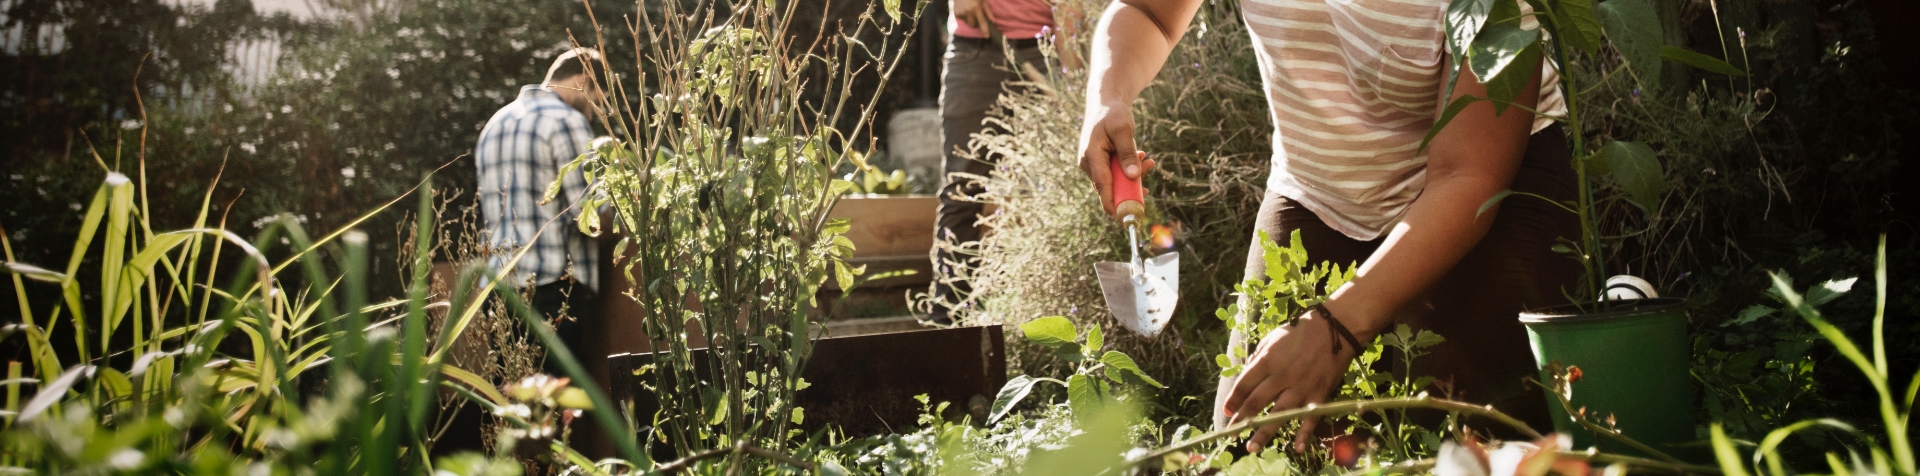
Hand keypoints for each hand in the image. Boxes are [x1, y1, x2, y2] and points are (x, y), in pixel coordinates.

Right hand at [952, 0, 994, 32]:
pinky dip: (964, 16)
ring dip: (969, 19)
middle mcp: (968, 12)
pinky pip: (962, 20)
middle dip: (975, 23)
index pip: (982, 22)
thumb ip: (988, 11)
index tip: (987, 36)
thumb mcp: (983, 1)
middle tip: (976, 16)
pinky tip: (964, 9)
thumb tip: (993, 22)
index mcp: (976, 8)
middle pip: (973, 25)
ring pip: (967, 23)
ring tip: (969, 10)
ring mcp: (961, 13)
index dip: (985, 30)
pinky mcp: (956, 13)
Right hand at [1076, 100, 1155, 217]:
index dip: (1112, 204)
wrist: (1105, 102)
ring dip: (1132, 177)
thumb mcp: (1123, 129)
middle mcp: (1089, 163)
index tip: (1124, 218)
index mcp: (1091, 156)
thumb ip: (1127, 153)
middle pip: (1109, 188)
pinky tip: (1143, 160)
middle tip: (1147, 188)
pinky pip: (1116, 173)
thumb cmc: (1112, 113)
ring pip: (1114, 181)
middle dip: (1129, 189)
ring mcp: (1094, 164)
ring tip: (1149, 163)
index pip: (1102, 186)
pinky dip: (1129, 170)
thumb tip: (1134, 176)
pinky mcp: (1101, 163)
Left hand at [1221, 309, 1364, 453]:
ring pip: (1279, 414)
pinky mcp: (1319, 395)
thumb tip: (1246, 376)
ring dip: (1264, 432)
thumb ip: (1258, 358)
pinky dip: (1304, 434)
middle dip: (1243, 419)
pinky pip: (1310, 418)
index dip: (1234, 399)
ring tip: (1251, 447)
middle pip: (1257, 402)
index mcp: (1268, 360)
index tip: (1226, 411)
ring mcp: (1302, 387)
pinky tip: (1296, 448)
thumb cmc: (1300, 332)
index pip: (1245, 384)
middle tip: (1232, 433)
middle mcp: (1283, 376)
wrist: (1334, 330)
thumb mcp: (1272, 339)